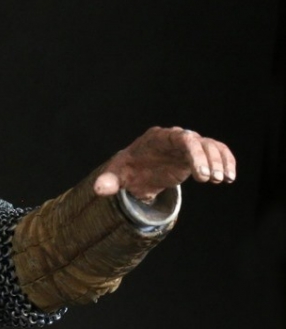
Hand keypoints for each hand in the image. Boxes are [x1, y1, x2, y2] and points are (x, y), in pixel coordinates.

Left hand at [94, 126, 235, 201]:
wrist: (135, 170)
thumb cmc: (127, 169)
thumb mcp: (116, 175)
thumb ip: (109, 181)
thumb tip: (99, 190)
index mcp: (157, 138)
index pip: (180, 138)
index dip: (193, 153)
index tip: (200, 174)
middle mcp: (175, 138)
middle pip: (198, 141)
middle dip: (208, 160)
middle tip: (213, 180)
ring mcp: (187, 146)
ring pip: (210, 146)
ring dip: (221, 161)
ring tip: (224, 181)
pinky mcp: (196, 155)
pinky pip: (216, 152)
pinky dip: (226, 161)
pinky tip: (230, 177)